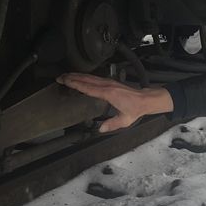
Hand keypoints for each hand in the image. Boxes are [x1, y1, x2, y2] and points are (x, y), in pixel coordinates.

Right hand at [56, 73, 173, 132]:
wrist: (146, 100)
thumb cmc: (135, 109)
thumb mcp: (125, 120)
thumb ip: (112, 124)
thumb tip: (100, 129)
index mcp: (108, 93)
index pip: (88, 87)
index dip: (76, 84)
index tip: (65, 81)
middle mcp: (107, 85)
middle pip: (86, 79)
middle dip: (72, 77)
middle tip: (59, 77)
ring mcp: (109, 82)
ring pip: (90, 77)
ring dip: (77, 75)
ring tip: (65, 76)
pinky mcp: (110, 82)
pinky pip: (95, 78)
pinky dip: (85, 77)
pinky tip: (79, 78)